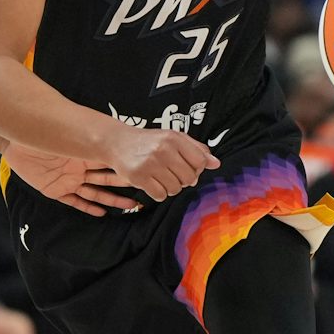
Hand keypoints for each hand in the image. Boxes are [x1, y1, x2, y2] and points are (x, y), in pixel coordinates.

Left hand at [3, 143, 140, 215]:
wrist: (13, 142)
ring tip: (130, 206)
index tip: (146, 173)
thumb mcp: (65, 135)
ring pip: (95, 192)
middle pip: (107, 179)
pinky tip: (102, 214)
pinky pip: (74, 202)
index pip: (110, 162)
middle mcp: (79, 167)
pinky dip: (87, 208)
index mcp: (84, 152)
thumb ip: (85, 135)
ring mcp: (68, 179)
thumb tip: (107, 126)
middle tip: (144, 194)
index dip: (126, 169)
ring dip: (111, 200)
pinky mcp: (55, 190)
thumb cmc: (39, 133)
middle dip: (125, 186)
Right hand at [103, 125, 217, 202]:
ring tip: (162, 178)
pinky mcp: (138, 177)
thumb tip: (216, 164)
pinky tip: (153, 184)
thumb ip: (196, 149)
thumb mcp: (173, 138)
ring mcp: (150, 164)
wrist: (117, 142)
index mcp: (174, 138)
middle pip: (189, 178)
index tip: (187, 168)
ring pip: (175, 189)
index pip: (200, 162)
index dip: (197, 169)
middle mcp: (163, 150)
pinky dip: (159, 193)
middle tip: (173, 174)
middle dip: (183, 180)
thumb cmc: (149, 141)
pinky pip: (160, 195)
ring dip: (171, 188)